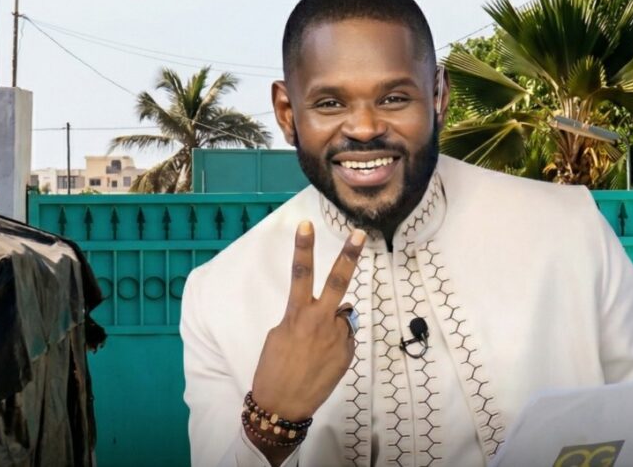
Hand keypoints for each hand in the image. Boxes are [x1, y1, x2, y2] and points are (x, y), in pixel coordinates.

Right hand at [251, 220, 365, 420]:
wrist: (283, 407)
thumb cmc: (273, 370)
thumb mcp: (280, 336)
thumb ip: (302, 318)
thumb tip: (325, 314)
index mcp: (297, 315)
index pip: (301, 273)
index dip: (303, 247)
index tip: (306, 225)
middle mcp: (321, 321)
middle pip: (338, 281)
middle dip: (349, 255)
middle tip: (359, 233)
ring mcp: (338, 337)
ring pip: (341, 317)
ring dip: (332, 325)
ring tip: (314, 350)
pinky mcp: (348, 353)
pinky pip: (344, 338)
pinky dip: (336, 344)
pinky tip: (322, 361)